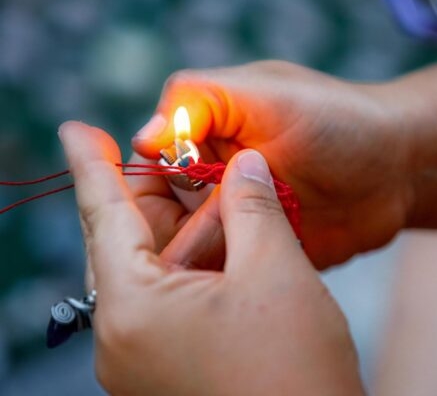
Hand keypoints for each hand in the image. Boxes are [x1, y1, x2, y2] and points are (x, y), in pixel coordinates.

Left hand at [59, 121, 364, 395]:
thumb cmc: (294, 374)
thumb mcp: (276, 271)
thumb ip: (253, 206)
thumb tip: (246, 163)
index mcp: (134, 311)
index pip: (104, 216)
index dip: (91, 164)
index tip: (75, 131)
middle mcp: (126, 338)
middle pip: (127, 243)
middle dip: (151, 193)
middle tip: (170, 154)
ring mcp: (147, 358)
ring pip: (156, 270)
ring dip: (186, 229)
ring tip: (217, 192)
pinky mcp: (171, 367)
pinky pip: (172, 297)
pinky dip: (196, 262)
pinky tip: (226, 238)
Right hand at [132, 61, 411, 267]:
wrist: (399, 168)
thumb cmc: (338, 119)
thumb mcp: (268, 93)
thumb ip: (202, 100)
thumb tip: (143, 137)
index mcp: (208, 136)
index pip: (152, 165)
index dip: (145, 187)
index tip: (146, 212)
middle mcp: (216, 179)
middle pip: (166, 214)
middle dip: (169, 233)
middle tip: (175, 258)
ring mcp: (240, 219)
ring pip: (195, 247)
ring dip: (197, 261)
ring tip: (208, 275)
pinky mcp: (263, 252)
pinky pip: (232, 271)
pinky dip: (225, 281)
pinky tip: (225, 296)